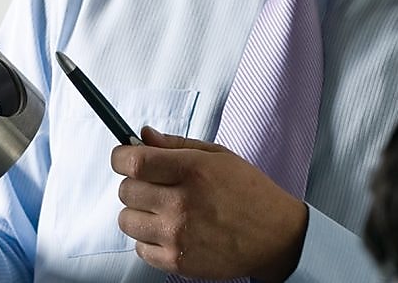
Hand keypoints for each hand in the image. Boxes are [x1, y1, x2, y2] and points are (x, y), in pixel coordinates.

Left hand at [110, 127, 308, 281]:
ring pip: (126, 220)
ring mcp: (178, 235)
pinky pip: (139, 249)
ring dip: (138, 213)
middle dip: (134, 184)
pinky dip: (149, 240)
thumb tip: (143, 136)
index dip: (121, 157)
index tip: (124, 158)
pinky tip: (169, 231)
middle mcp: (182, 203)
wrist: (276, 237)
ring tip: (162, 210)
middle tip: (154, 185)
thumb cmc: (249, 193)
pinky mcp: (178, 261)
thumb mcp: (218, 156)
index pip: (133, 162)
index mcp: (192, 171)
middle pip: (125, 190)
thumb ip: (176, 145)